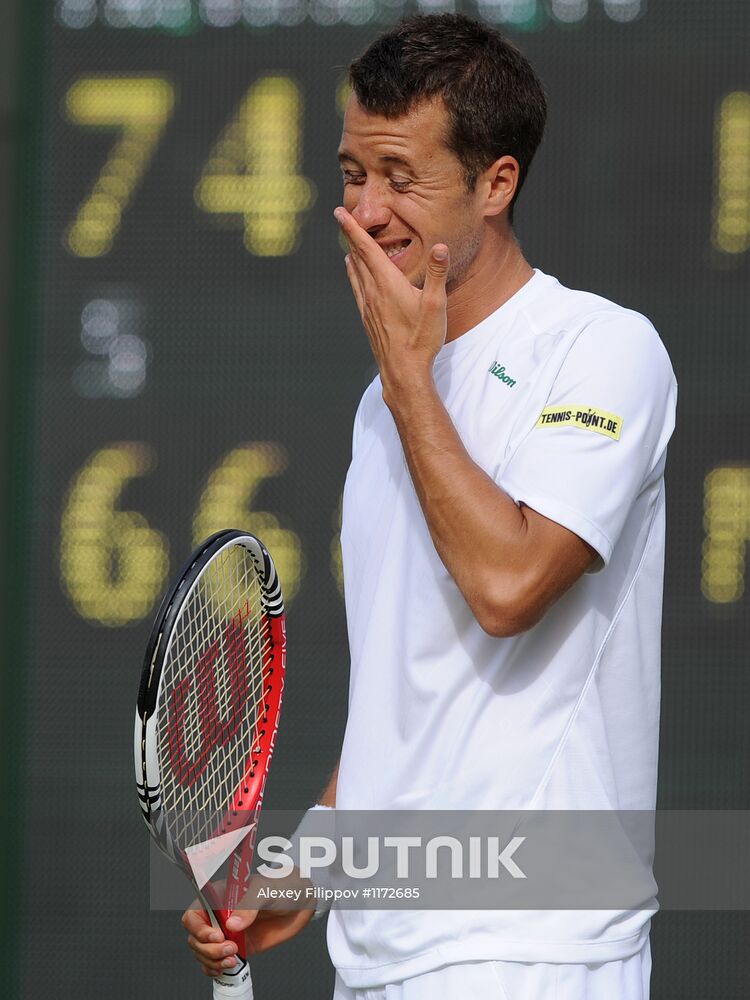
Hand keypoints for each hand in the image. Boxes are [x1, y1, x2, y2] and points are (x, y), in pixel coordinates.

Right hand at [181, 875, 316, 977]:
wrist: (301, 902)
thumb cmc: (283, 886)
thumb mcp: (266, 890)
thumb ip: (249, 905)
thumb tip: (232, 924)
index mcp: (221, 896)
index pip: (195, 913)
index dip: (199, 928)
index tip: (217, 935)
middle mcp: (220, 915)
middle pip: (196, 937)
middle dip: (209, 948)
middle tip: (230, 948)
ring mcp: (227, 932)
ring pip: (202, 951)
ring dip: (212, 960)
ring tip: (232, 958)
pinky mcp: (236, 946)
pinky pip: (214, 961)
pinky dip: (215, 968)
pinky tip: (226, 966)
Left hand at [334, 206, 449, 402]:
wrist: (403, 371)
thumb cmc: (421, 339)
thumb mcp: (435, 304)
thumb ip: (437, 273)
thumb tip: (441, 246)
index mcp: (387, 283)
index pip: (366, 248)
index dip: (352, 228)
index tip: (339, 212)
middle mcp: (372, 292)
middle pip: (357, 257)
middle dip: (351, 236)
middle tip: (343, 217)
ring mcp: (367, 306)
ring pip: (354, 273)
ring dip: (352, 254)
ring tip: (348, 242)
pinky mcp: (367, 318)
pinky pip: (356, 288)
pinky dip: (353, 274)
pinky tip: (353, 274)